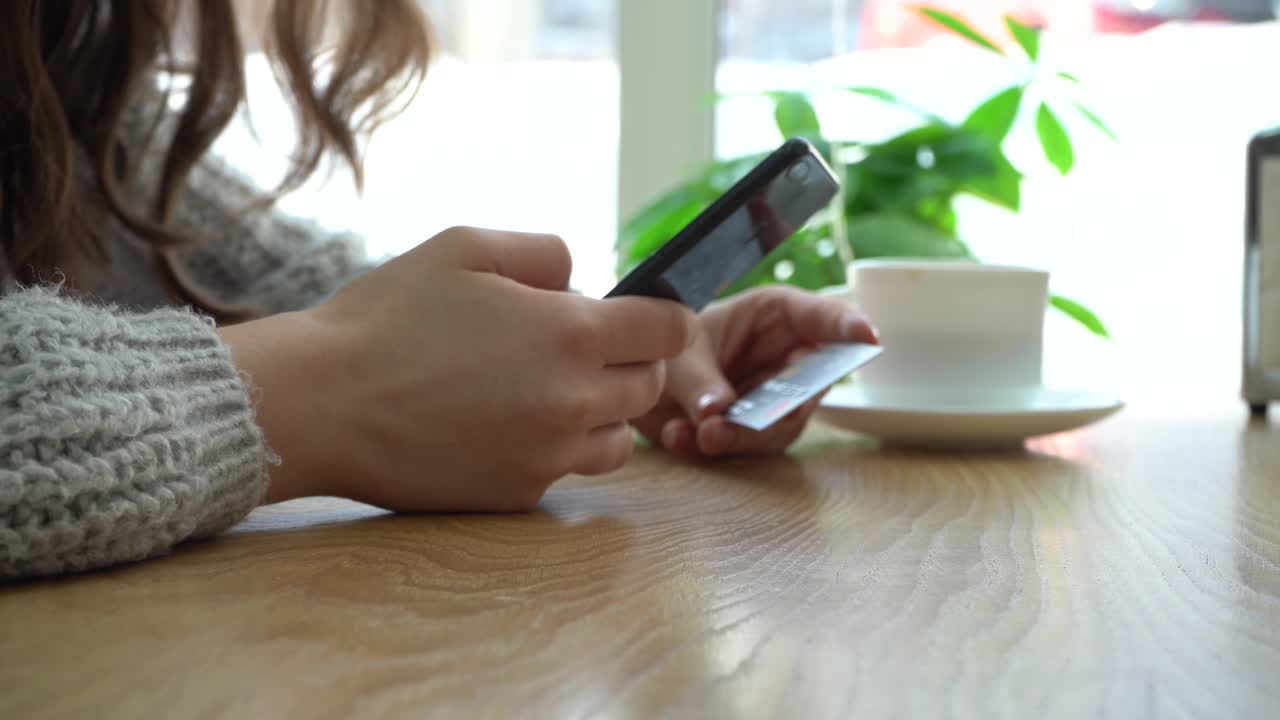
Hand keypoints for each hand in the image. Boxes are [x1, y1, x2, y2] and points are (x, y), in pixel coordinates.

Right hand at [220, 226, 695, 511]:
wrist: (320, 404)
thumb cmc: (386, 317)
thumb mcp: (464, 246)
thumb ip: (543, 253)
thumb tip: (580, 280)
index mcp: (571, 333)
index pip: (669, 331)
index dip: (662, 318)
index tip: (639, 317)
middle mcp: (573, 401)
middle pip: (648, 388)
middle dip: (627, 362)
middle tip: (575, 348)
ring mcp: (547, 456)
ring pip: (617, 441)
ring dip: (599, 413)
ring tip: (544, 391)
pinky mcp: (516, 494)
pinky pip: (563, 472)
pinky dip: (551, 449)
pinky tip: (502, 425)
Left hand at [630, 286, 875, 457]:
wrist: (635, 380)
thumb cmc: (665, 346)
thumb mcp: (676, 355)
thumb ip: (699, 384)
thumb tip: (720, 414)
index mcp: (776, 315)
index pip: (825, 317)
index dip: (849, 326)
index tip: (868, 338)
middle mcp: (786, 357)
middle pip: (812, 385)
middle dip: (779, 408)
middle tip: (733, 422)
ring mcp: (777, 397)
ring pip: (783, 426)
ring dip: (740, 436)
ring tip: (697, 434)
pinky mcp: (758, 431)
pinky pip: (751, 449)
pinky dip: (712, 449)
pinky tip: (678, 437)